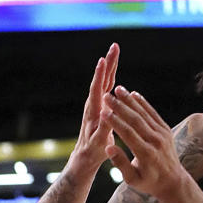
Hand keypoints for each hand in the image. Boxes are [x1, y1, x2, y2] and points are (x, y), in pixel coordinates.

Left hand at [72, 43, 119, 167]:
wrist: (87, 155)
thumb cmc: (93, 151)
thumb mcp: (99, 143)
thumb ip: (105, 130)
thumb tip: (111, 116)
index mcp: (94, 111)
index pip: (97, 89)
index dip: (100, 75)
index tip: (103, 60)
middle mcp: (95, 104)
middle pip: (102, 79)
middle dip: (109, 63)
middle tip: (114, 47)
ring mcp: (98, 103)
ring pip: (105, 80)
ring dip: (110, 65)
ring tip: (115, 51)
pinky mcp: (103, 105)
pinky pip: (108, 86)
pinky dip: (111, 75)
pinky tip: (114, 67)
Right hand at [104, 87, 186, 201]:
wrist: (173, 181)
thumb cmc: (148, 182)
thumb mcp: (132, 179)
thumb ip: (120, 163)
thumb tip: (108, 147)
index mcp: (146, 154)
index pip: (128, 134)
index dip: (115, 122)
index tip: (103, 112)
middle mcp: (155, 142)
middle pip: (136, 120)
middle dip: (120, 107)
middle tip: (107, 95)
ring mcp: (162, 135)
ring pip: (144, 114)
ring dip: (130, 100)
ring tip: (118, 89)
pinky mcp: (165, 130)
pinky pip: (153, 114)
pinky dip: (143, 104)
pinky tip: (133, 94)